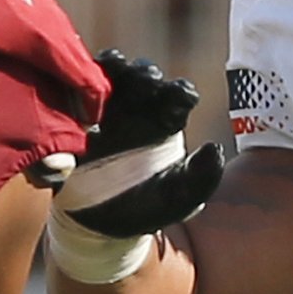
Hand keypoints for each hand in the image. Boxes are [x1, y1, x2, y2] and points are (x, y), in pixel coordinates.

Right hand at [49, 51, 226, 278]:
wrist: (100, 226)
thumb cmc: (146, 208)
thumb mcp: (178, 200)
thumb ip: (202, 179)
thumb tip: (216, 149)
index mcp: (166, 121)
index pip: (179, 96)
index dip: (181, 91)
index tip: (181, 95)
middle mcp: (139, 107)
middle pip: (143, 76)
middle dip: (145, 73)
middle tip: (144, 79)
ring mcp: (106, 107)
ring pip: (110, 75)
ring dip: (111, 67)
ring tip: (110, 68)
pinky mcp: (76, 115)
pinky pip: (77, 91)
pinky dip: (79, 83)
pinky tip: (81, 86)